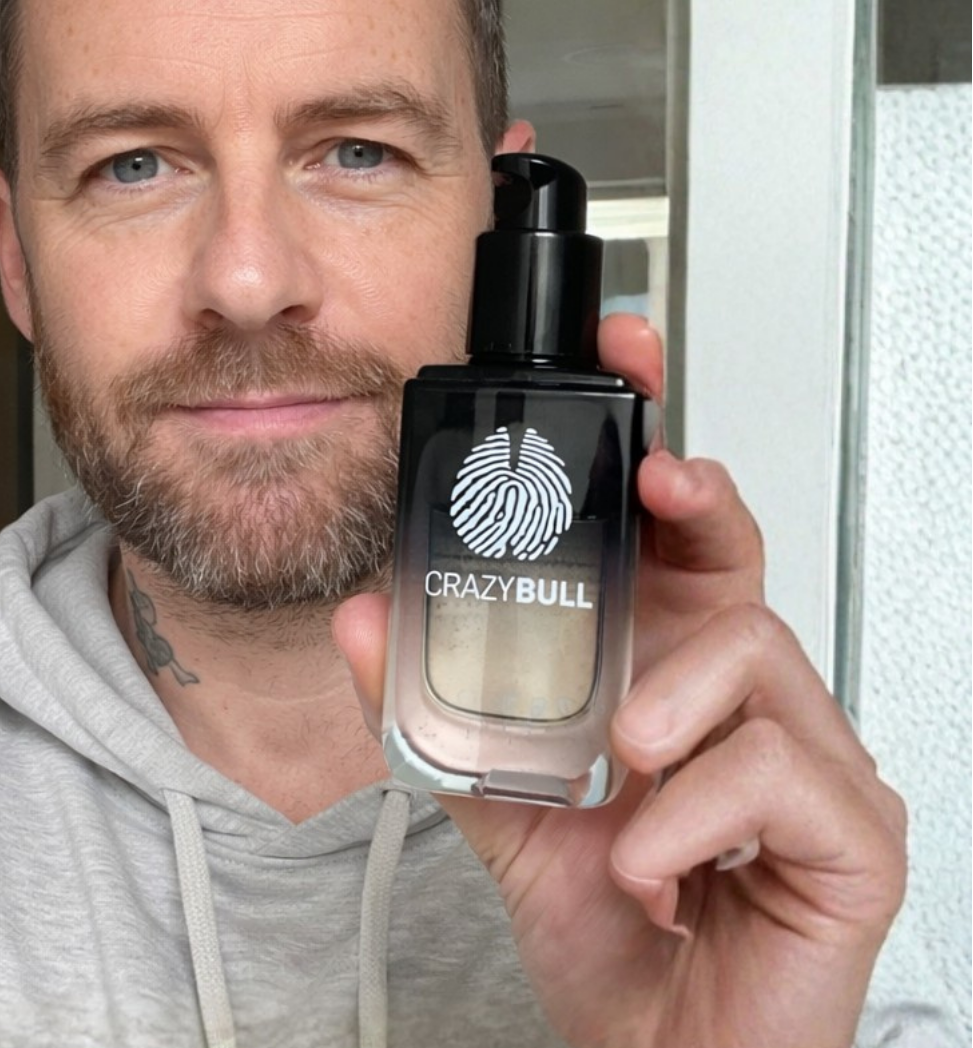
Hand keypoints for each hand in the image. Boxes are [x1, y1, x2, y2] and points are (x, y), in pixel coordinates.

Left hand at [333, 314, 906, 1047]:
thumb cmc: (614, 930)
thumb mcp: (509, 809)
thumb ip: (442, 717)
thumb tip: (368, 623)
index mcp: (675, 677)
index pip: (681, 545)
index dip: (660, 458)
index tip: (624, 380)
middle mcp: (749, 704)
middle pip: (743, 558)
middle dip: (700, 494)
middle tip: (656, 474)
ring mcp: (813, 762)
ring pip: (760, 649)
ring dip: (672, 695)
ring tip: (620, 756)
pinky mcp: (853, 835)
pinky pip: (779, 773)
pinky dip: (691, 812)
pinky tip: (651, 862)